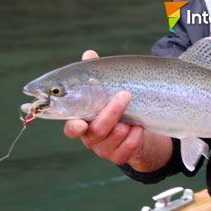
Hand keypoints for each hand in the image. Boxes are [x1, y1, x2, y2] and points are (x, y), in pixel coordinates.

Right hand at [63, 50, 144, 164]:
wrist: (137, 128)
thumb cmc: (115, 105)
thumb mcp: (107, 89)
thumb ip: (96, 74)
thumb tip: (89, 54)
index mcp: (82, 121)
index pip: (71, 128)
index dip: (74, 127)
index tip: (81, 123)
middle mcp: (90, 137)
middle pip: (97, 130)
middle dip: (112, 112)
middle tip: (125, 95)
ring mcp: (104, 149)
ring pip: (114, 138)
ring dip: (126, 123)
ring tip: (133, 115)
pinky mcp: (119, 156)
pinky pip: (128, 148)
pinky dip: (136, 136)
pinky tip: (139, 128)